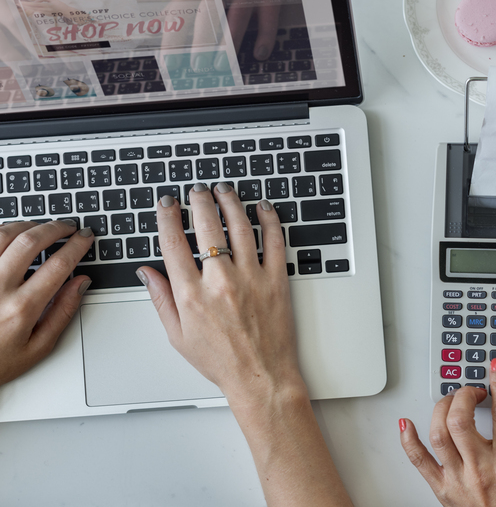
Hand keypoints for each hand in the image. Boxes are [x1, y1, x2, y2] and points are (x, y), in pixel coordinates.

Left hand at [0, 220, 92, 384]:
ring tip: (39, 229)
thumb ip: (63, 313)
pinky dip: (1, 235)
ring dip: (26, 226)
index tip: (85, 237)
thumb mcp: (37, 348)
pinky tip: (10, 238)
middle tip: (67, 226)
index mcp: (21, 308)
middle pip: (30, 241)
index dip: (77, 245)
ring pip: (3, 235)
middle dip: (55, 227)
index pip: (58, 264)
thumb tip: (81, 284)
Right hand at [136, 183, 301, 403]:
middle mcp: (220, 282)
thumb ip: (161, 299)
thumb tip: (146, 271)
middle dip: (199, 202)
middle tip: (197, 190)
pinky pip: (274, 242)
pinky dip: (269, 220)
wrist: (260, 377)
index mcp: (191, 295)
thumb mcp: (178, 336)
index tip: (167, 203)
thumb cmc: (221, 361)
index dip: (168, 217)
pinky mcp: (277, 281)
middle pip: (207, 227)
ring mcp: (251, 279)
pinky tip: (263, 208)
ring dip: (231, 203)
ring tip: (224, 190)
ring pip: (240, 227)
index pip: (173, 243)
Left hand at [400, 358, 495, 506]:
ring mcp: (458, 481)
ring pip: (438, 434)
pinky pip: (418, 462)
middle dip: (465, 394)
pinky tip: (406, 424)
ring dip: (442, 408)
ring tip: (452, 401)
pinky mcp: (442, 491)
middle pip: (461, 419)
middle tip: (474, 390)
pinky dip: (408, 440)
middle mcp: (481, 471)